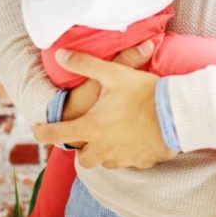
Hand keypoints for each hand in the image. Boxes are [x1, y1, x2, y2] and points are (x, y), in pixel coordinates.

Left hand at [34, 49, 174, 169]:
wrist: (178, 114)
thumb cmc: (144, 93)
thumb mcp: (114, 73)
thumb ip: (84, 63)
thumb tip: (59, 54)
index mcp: (92, 127)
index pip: (56, 135)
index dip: (42, 132)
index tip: (37, 130)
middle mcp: (103, 148)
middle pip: (82, 158)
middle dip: (81, 148)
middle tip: (86, 135)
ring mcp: (123, 157)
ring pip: (104, 163)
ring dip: (103, 152)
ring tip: (110, 138)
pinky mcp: (141, 161)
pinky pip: (127, 162)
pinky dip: (126, 154)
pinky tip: (134, 141)